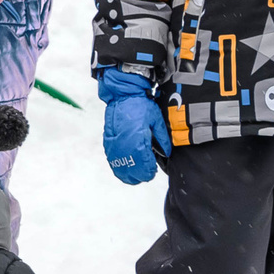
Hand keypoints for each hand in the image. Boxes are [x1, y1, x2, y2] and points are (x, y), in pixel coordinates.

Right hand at [97, 67, 168, 186]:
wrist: (122, 96)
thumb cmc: (140, 106)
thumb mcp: (157, 120)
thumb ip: (162, 138)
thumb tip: (165, 153)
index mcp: (138, 139)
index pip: (144, 163)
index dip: (149, 171)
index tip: (152, 172)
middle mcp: (125, 144)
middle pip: (131, 168)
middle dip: (140, 175)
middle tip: (147, 175)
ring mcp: (114, 143)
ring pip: (120, 166)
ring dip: (128, 173)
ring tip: (135, 177)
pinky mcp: (108, 141)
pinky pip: (112, 159)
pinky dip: (118, 167)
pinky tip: (123, 170)